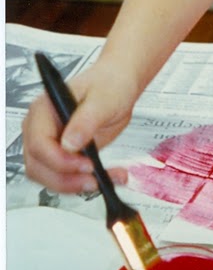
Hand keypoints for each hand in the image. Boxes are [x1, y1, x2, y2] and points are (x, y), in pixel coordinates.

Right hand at [22, 63, 139, 193]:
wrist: (118, 85)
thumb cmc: (109, 84)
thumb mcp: (102, 99)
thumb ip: (86, 120)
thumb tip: (69, 143)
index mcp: (43, 110)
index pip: (38, 144)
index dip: (59, 160)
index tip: (86, 165)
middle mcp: (40, 129)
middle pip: (38, 166)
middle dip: (65, 179)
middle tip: (93, 181)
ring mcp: (50, 143)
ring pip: (48, 176)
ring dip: (74, 185)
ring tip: (104, 181)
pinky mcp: (63, 154)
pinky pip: (65, 175)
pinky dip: (83, 182)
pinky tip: (106, 177)